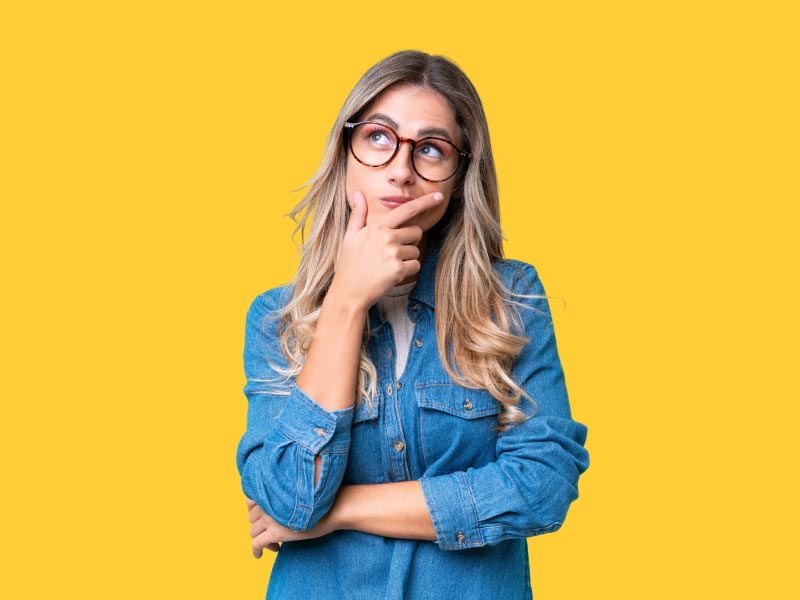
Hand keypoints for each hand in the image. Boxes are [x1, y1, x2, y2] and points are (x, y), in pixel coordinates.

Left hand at [246, 497, 332, 558]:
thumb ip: (283, 497)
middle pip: (252, 518)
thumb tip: (276, 508)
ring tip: (275, 544)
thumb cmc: (320, 501)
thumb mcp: (300, 494)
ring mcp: (270, 518)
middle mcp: (268, 503)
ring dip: (261, 538)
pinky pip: (256, 544)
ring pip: (253, 532)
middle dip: (260, 527)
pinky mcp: (275, 533)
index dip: (255, 511)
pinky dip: (256, 551)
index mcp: (273, 492)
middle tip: (274, 533)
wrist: (333, 509)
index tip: (265, 518)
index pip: (250, 501)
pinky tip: (259, 556)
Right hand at [331, 190, 443, 309]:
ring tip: (388, 264)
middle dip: (410, 241)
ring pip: (416, 250)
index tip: (438, 196)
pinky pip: (416, 265)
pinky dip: (408, 270)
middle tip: (392, 251)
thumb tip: (359, 194)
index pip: (406, 210)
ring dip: (407, 258)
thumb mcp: (350, 236)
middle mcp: (387, 237)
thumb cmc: (349, 264)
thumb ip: (358, 214)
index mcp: (377, 227)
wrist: (348, 292)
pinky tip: (392, 274)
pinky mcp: (399, 269)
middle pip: (416, 232)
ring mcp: (393, 253)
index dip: (424, 202)